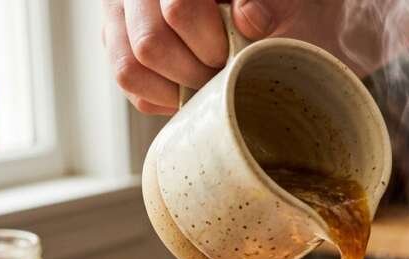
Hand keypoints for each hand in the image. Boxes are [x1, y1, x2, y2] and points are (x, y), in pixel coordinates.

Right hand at [103, 0, 301, 114]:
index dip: (209, 42)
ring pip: (130, 69)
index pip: (179, 10)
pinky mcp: (120, 53)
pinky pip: (133, 90)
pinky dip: (167, 99)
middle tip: (222, 72)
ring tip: (209, 83)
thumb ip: (272, 4)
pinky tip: (193, 90)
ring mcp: (122, 21)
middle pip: (149, 43)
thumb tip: (248, 16)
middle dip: (194, 71)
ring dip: (176, 89)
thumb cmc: (278, 16)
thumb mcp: (288, 7)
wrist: (274, 31)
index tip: (232, 53)